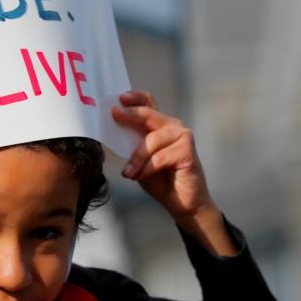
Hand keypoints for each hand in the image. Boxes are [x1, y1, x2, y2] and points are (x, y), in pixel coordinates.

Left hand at [110, 90, 213, 220]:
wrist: (182, 203)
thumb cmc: (161, 180)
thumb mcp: (140, 159)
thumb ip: (132, 144)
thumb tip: (113, 129)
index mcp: (160, 126)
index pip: (148, 103)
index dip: (135, 97)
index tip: (120, 98)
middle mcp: (172, 127)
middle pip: (149, 114)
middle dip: (130, 114)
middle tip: (114, 114)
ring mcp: (182, 137)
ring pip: (151, 140)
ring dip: (137, 158)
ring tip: (129, 173)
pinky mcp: (187, 150)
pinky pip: (159, 157)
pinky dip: (147, 169)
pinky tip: (141, 176)